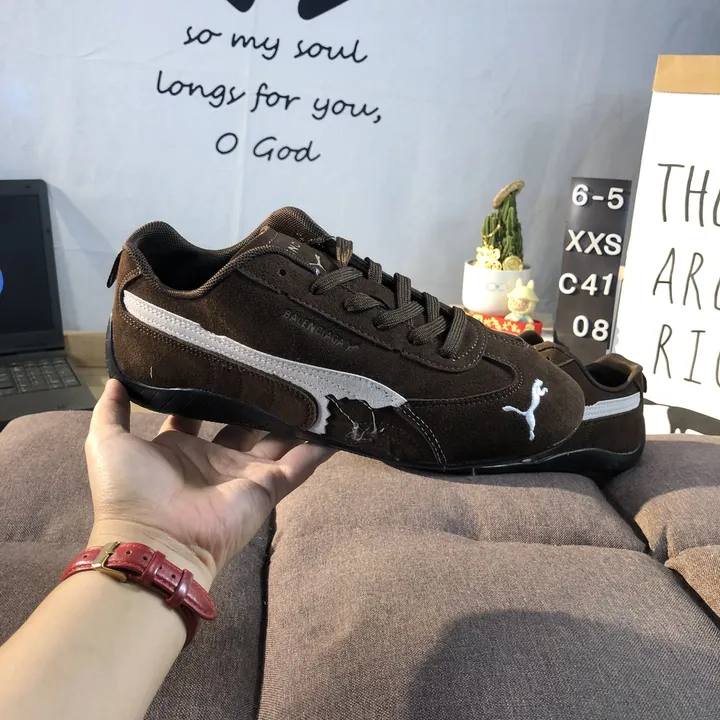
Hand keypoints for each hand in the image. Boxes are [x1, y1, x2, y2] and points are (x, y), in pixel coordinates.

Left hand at [85, 380, 333, 588]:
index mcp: (180, 447)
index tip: (225, 362)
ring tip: (313, 387)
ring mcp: (245, 474)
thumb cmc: (130, 490)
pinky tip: (339, 426)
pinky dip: (321, 448)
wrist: (155, 540)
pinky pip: (301, 465)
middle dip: (257, 400)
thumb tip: (115, 379)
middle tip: (275, 367)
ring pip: (278, 440)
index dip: (210, 391)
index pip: (199, 412)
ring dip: (294, 419)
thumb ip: (111, 410)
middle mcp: (215, 459)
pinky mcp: (268, 487)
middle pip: (243, 423)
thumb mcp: (106, 442)